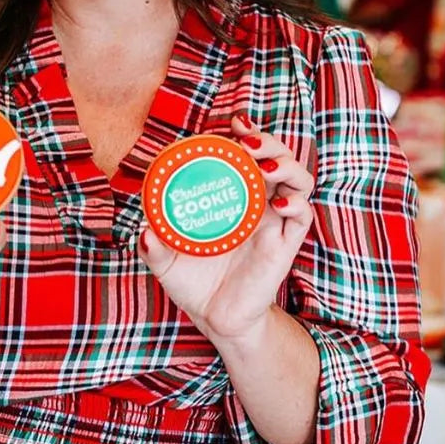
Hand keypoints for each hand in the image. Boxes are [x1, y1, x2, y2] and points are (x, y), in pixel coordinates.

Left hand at [138, 115, 314, 341]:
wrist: (215, 319)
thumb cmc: (192, 282)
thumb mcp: (165, 261)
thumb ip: (153, 246)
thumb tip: (143, 232)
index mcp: (231, 197)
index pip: (243, 156)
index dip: (242, 135)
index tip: (230, 124)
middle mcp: (256, 203)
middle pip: (274, 158)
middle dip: (266, 141)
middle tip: (247, 138)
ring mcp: (274, 222)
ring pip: (296, 181)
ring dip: (286, 164)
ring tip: (266, 165)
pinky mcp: (285, 244)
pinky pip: (301, 218)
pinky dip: (297, 205)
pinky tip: (280, 204)